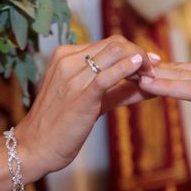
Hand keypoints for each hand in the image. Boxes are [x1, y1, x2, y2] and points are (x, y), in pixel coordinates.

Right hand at [17, 35, 152, 175]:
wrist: (36, 147)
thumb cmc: (60, 125)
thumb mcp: (89, 100)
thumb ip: (116, 90)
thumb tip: (146, 85)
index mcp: (65, 56)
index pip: (108, 42)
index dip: (132, 50)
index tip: (149, 62)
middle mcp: (67, 60)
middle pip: (114, 44)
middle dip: (139, 52)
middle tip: (155, 68)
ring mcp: (72, 76)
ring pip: (114, 54)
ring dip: (139, 61)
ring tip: (152, 74)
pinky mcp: (80, 95)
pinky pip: (107, 76)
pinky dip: (128, 69)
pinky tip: (142, 70)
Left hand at [138, 54, 190, 141]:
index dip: (171, 69)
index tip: (149, 67)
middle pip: (183, 68)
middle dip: (156, 69)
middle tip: (130, 65)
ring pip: (182, 76)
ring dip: (155, 75)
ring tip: (129, 73)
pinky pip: (189, 89)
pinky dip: (167, 86)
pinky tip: (149, 85)